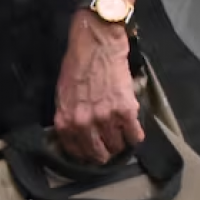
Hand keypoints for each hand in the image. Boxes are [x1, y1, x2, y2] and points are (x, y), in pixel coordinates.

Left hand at [54, 11, 143, 164]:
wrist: (97, 44)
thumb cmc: (78, 64)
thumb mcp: (63, 93)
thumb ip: (69, 115)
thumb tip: (78, 132)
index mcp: (66, 120)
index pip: (76, 151)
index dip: (87, 155)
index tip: (94, 154)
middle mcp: (84, 124)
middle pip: (98, 153)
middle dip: (105, 154)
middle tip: (111, 150)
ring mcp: (105, 118)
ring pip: (117, 145)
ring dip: (121, 144)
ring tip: (124, 138)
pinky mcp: (125, 110)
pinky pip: (134, 134)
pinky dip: (136, 136)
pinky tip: (135, 132)